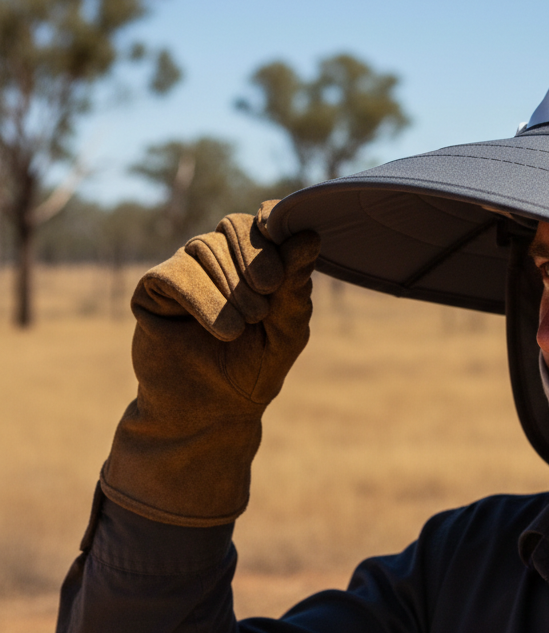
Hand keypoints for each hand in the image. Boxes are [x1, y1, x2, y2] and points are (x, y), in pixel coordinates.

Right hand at [100, 202, 320, 526]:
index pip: (263, 220)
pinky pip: (175, 273)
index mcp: (255, 259)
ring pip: (204, 247)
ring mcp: (185, 268)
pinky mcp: (153, 288)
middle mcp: (220, 256)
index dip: (274, 224)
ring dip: (230, 286)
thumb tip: (311, 237)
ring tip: (244, 326)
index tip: (291, 246)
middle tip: (268, 295)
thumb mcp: (287, 328)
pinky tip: (223, 330)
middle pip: (234, 226)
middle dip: (255, 258)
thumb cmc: (255, 368)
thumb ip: (296, 285)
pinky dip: (202, 299)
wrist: (212, 412)